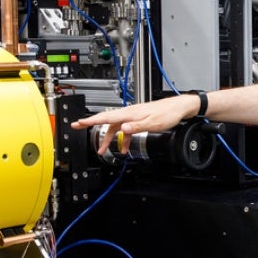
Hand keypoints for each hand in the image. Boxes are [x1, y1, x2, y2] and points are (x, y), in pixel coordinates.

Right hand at [70, 94, 197, 155]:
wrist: (179, 108)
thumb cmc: (168, 113)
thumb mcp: (152, 123)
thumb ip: (136, 127)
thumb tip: (123, 129)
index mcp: (130, 113)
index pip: (105, 116)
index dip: (90, 120)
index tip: (78, 123)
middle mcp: (129, 113)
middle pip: (106, 121)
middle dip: (92, 126)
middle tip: (78, 127)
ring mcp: (133, 116)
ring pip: (115, 127)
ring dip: (109, 139)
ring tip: (103, 150)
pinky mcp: (138, 119)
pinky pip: (125, 130)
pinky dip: (122, 139)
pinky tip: (124, 148)